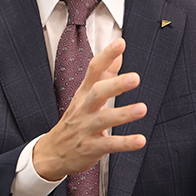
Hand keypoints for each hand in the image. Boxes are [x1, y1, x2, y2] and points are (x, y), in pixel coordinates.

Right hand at [33, 38, 146, 180]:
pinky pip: (109, 144)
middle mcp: (84, 108)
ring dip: (123, 114)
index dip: (106, 55)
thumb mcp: (85, 94)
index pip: (94, 70)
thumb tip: (119, 53)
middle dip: (115, 85)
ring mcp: (86, 128)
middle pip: (97, 92)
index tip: (120, 43)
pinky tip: (140, 140)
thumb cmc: (75, 119)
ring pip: (104, 119)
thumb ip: (105, 74)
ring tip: (142, 108)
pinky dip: (125, 143)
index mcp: (84, 92)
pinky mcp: (91, 147)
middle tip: (135, 78)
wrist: (53, 152)